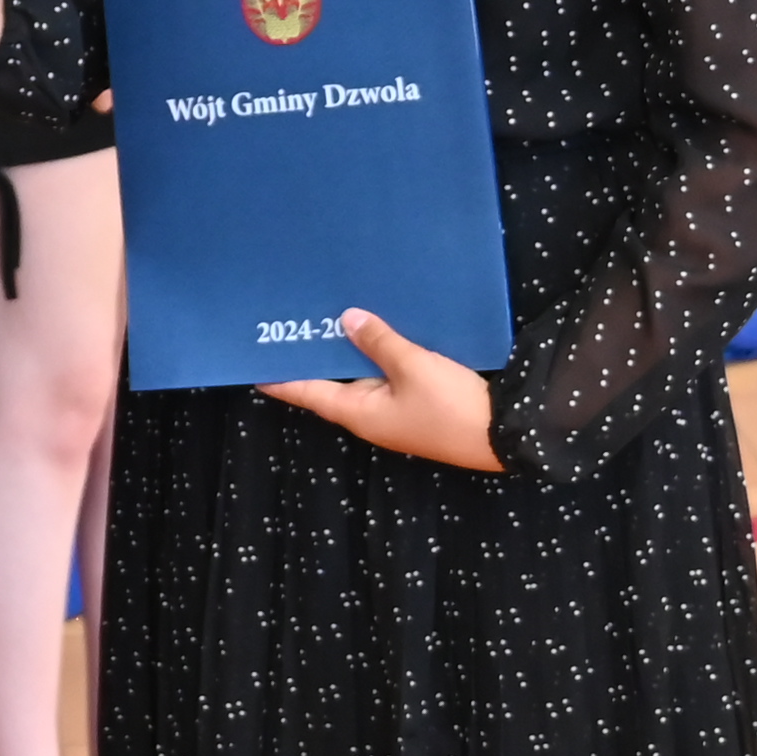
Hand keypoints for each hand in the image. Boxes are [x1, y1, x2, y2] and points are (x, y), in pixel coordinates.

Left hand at [257, 309, 501, 471]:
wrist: (503, 436)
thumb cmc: (450, 406)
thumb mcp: (413, 366)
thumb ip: (379, 342)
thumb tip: (346, 319)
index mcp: (358, 412)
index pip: (308, 393)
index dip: (281, 379)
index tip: (253, 366)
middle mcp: (369, 416)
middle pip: (332, 385)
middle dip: (314, 359)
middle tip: (292, 327)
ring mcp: (393, 413)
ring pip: (361, 379)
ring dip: (347, 355)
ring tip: (328, 321)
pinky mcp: (415, 406)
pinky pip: (385, 379)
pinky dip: (375, 358)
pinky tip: (376, 334)